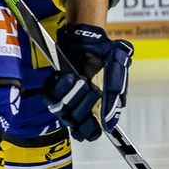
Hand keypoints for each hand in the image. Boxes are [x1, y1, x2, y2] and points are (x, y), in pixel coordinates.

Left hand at [44, 24, 133, 141]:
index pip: (92, 131)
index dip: (89, 130)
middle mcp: (84, 105)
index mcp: (102, 105)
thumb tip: (110, 124)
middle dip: (81, 106)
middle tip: (88, 88)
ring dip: (69, 95)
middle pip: (77, 122)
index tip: (91, 121)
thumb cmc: (105, 51)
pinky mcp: (55, 88)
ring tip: (77, 78)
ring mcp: (68, 97)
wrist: (86, 37)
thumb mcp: (118, 66)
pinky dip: (56, 87)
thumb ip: (116, 92)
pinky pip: (49, 98)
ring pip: (62, 112)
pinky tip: (65, 76)